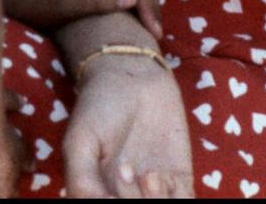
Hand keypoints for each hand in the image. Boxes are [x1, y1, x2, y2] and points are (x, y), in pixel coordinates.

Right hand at [0, 43, 25, 197]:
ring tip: (31, 171)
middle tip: (29, 154)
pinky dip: (8, 186)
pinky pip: (5, 169)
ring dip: (21, 161)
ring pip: (13, 149)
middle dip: (20, 139)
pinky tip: (11, 200)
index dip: (8, 106)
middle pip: (10, 129)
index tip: (16, 108)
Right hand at [63, 56, 193, 198]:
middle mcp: (126, 196)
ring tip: (149, 173)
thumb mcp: (80, 141)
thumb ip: (82, 180)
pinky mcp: (179, 179)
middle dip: (133, 201)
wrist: (131, 74)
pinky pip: (185, 203)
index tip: (114, 187)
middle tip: (125, 168)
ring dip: (157, 202)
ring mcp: (154, 192)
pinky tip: (164, 173)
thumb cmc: (98, 106)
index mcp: (98, 194)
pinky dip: (178, 198)